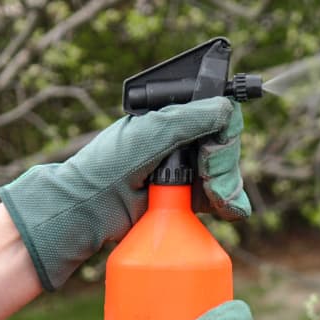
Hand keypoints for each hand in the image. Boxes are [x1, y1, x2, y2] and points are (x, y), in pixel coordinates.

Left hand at [0, 97, 249, 290]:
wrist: (88, 211)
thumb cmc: (107, 167)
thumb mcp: (149, 135)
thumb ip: (187, 119)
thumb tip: (224, 108)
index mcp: (173, 119)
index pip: (218, 117)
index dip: (224, 135)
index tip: (211, 154)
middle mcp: (183, 142)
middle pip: (226, 147)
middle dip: (224, 165)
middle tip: (208, 179)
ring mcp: (187, 171)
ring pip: (228, 173)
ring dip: (229, 187)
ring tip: (216, 200)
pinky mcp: (189, 199)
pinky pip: (223, 199)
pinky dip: (231, 204)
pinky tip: (227, 209)